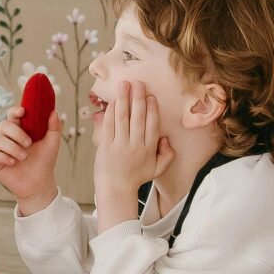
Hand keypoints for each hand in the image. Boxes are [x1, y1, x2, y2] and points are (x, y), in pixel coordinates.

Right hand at [0, 104, 62, 214]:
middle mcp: (7, 137)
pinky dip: (4, 157)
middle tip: (28, 143)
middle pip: (4, 125)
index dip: (14, 111)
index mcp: (20, 129)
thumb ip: (54, 128)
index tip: (22, 112)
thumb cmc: (44, 161)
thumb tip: (54, 112)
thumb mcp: (52, 144)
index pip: (12, 115)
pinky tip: (13, 162)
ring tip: (24, 157)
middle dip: (16, 133)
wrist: (40, 183)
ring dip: (13, 148)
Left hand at [92, 82, 173, 207]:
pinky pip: (109, 125)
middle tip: (138, 83)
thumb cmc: (136, 178)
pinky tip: (113, 101)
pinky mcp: (106, 146)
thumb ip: (167, 155)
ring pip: (122, 117)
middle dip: (138, 98)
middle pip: (138, 118)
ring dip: (123, 99)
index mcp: (149, 149)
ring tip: (124, 84)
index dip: (152, 109)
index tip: (151, 96)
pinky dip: (111, 111)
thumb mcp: (157, 169)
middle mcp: (135, 145)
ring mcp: (120, 145)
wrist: (115, 190)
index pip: (152, 125)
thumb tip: (166, 138)